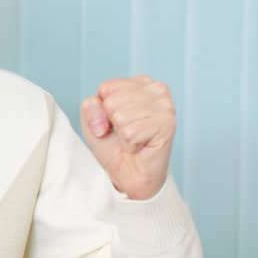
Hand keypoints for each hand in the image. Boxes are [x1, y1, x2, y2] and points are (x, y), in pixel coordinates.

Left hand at [79, 75, 175, 200]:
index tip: (114, 124)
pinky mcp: (168, 125)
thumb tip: (104, 106)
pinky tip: (141, 146)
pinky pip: (131, 132)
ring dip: (122, 135)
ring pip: (121, 116)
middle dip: (112, 123)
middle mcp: (157, 89)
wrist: (129, 175)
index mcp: (140, 82)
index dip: (102, 111)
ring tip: (133, 140)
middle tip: (125, 134)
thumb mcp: (92, 122)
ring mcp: (166, 106)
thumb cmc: (114, 146)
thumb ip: (90, 106)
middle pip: (112, 101)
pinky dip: (130, 144)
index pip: (106, 88)